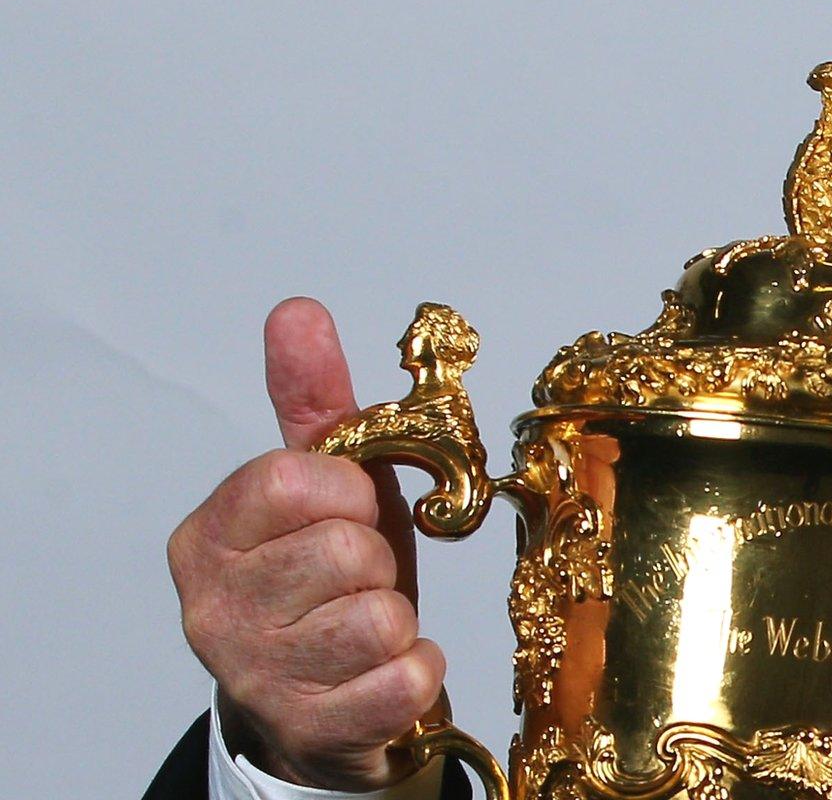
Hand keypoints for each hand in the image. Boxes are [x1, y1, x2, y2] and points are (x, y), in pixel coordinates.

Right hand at [168, 298, 444, 789]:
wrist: (320, 702)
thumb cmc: (327, 580)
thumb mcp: (326, 486)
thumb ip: (312, 402)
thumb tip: (297, 312)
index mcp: (206, 537)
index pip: (294, 481)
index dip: (347, 491)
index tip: (348, 509)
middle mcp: (213, 610)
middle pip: (345, 549)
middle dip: (376, 558)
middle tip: (360, 577)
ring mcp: (256, 676)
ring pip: (378, 615)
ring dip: (396, 616)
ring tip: (368, 624)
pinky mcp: (312, 729)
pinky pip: (403, 678)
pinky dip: (415, 671)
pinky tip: (385, 671)